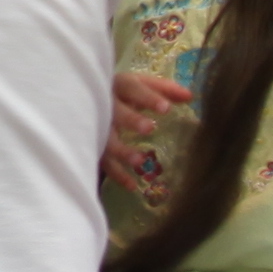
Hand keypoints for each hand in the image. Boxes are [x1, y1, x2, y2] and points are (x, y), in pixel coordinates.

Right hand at [103, 67, 191, 190]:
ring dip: (121, 151)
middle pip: (115, 112)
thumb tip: (190, 96)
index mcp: (118, 86)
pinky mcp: (92, 145)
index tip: (166, 108)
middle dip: (131, 120)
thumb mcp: (140, 86)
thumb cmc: (121, 93)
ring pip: (106, 139)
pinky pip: (103, 161)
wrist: (82, 98)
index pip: (133, 88)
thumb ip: (165, 90)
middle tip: (150, 128)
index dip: (148, 97)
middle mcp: (104, 105)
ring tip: (139, 161)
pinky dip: (116, 174)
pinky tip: (132, 185)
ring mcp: (95, 126)